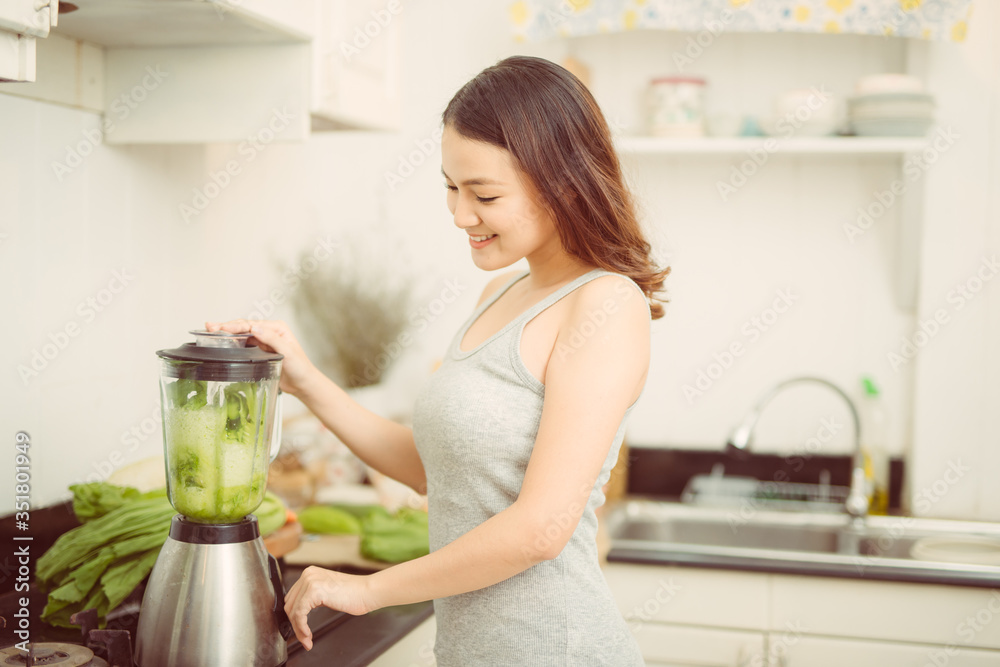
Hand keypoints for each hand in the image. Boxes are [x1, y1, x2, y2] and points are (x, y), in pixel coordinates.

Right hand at [204, 319, 319, 397]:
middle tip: (209, 326)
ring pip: (241, 335)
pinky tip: (221, 343)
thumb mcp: (288, 352)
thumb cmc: (300, 367)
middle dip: (226, 326)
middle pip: (244, 327)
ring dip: (227, 334)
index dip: (235, 326)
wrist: (302, 383)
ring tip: (210, 331)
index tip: (221, 328)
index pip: (252, 324)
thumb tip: (256, 328)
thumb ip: (272, 339)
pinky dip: (232, 344)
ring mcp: (263, 341)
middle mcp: (269, 332)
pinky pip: (243, 345)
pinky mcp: (259, 352)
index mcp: (277, 328)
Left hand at [283, 566, 377, 650]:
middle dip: (295, 624)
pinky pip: (299, 614)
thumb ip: (312, 598)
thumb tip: (298, 614)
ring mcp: (310, 581)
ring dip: (298, 629)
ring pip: (293, 611)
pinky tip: (308, 635)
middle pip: (290, 604)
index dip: (294, 617)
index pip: (292, 597)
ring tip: (307, 640)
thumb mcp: (327, 592)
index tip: (300, 630)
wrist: (367, 592)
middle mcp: (307, 574)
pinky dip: (301, 628)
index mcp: (310, 573)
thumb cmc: (353, 594)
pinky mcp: (313, 591)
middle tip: (304, 638)